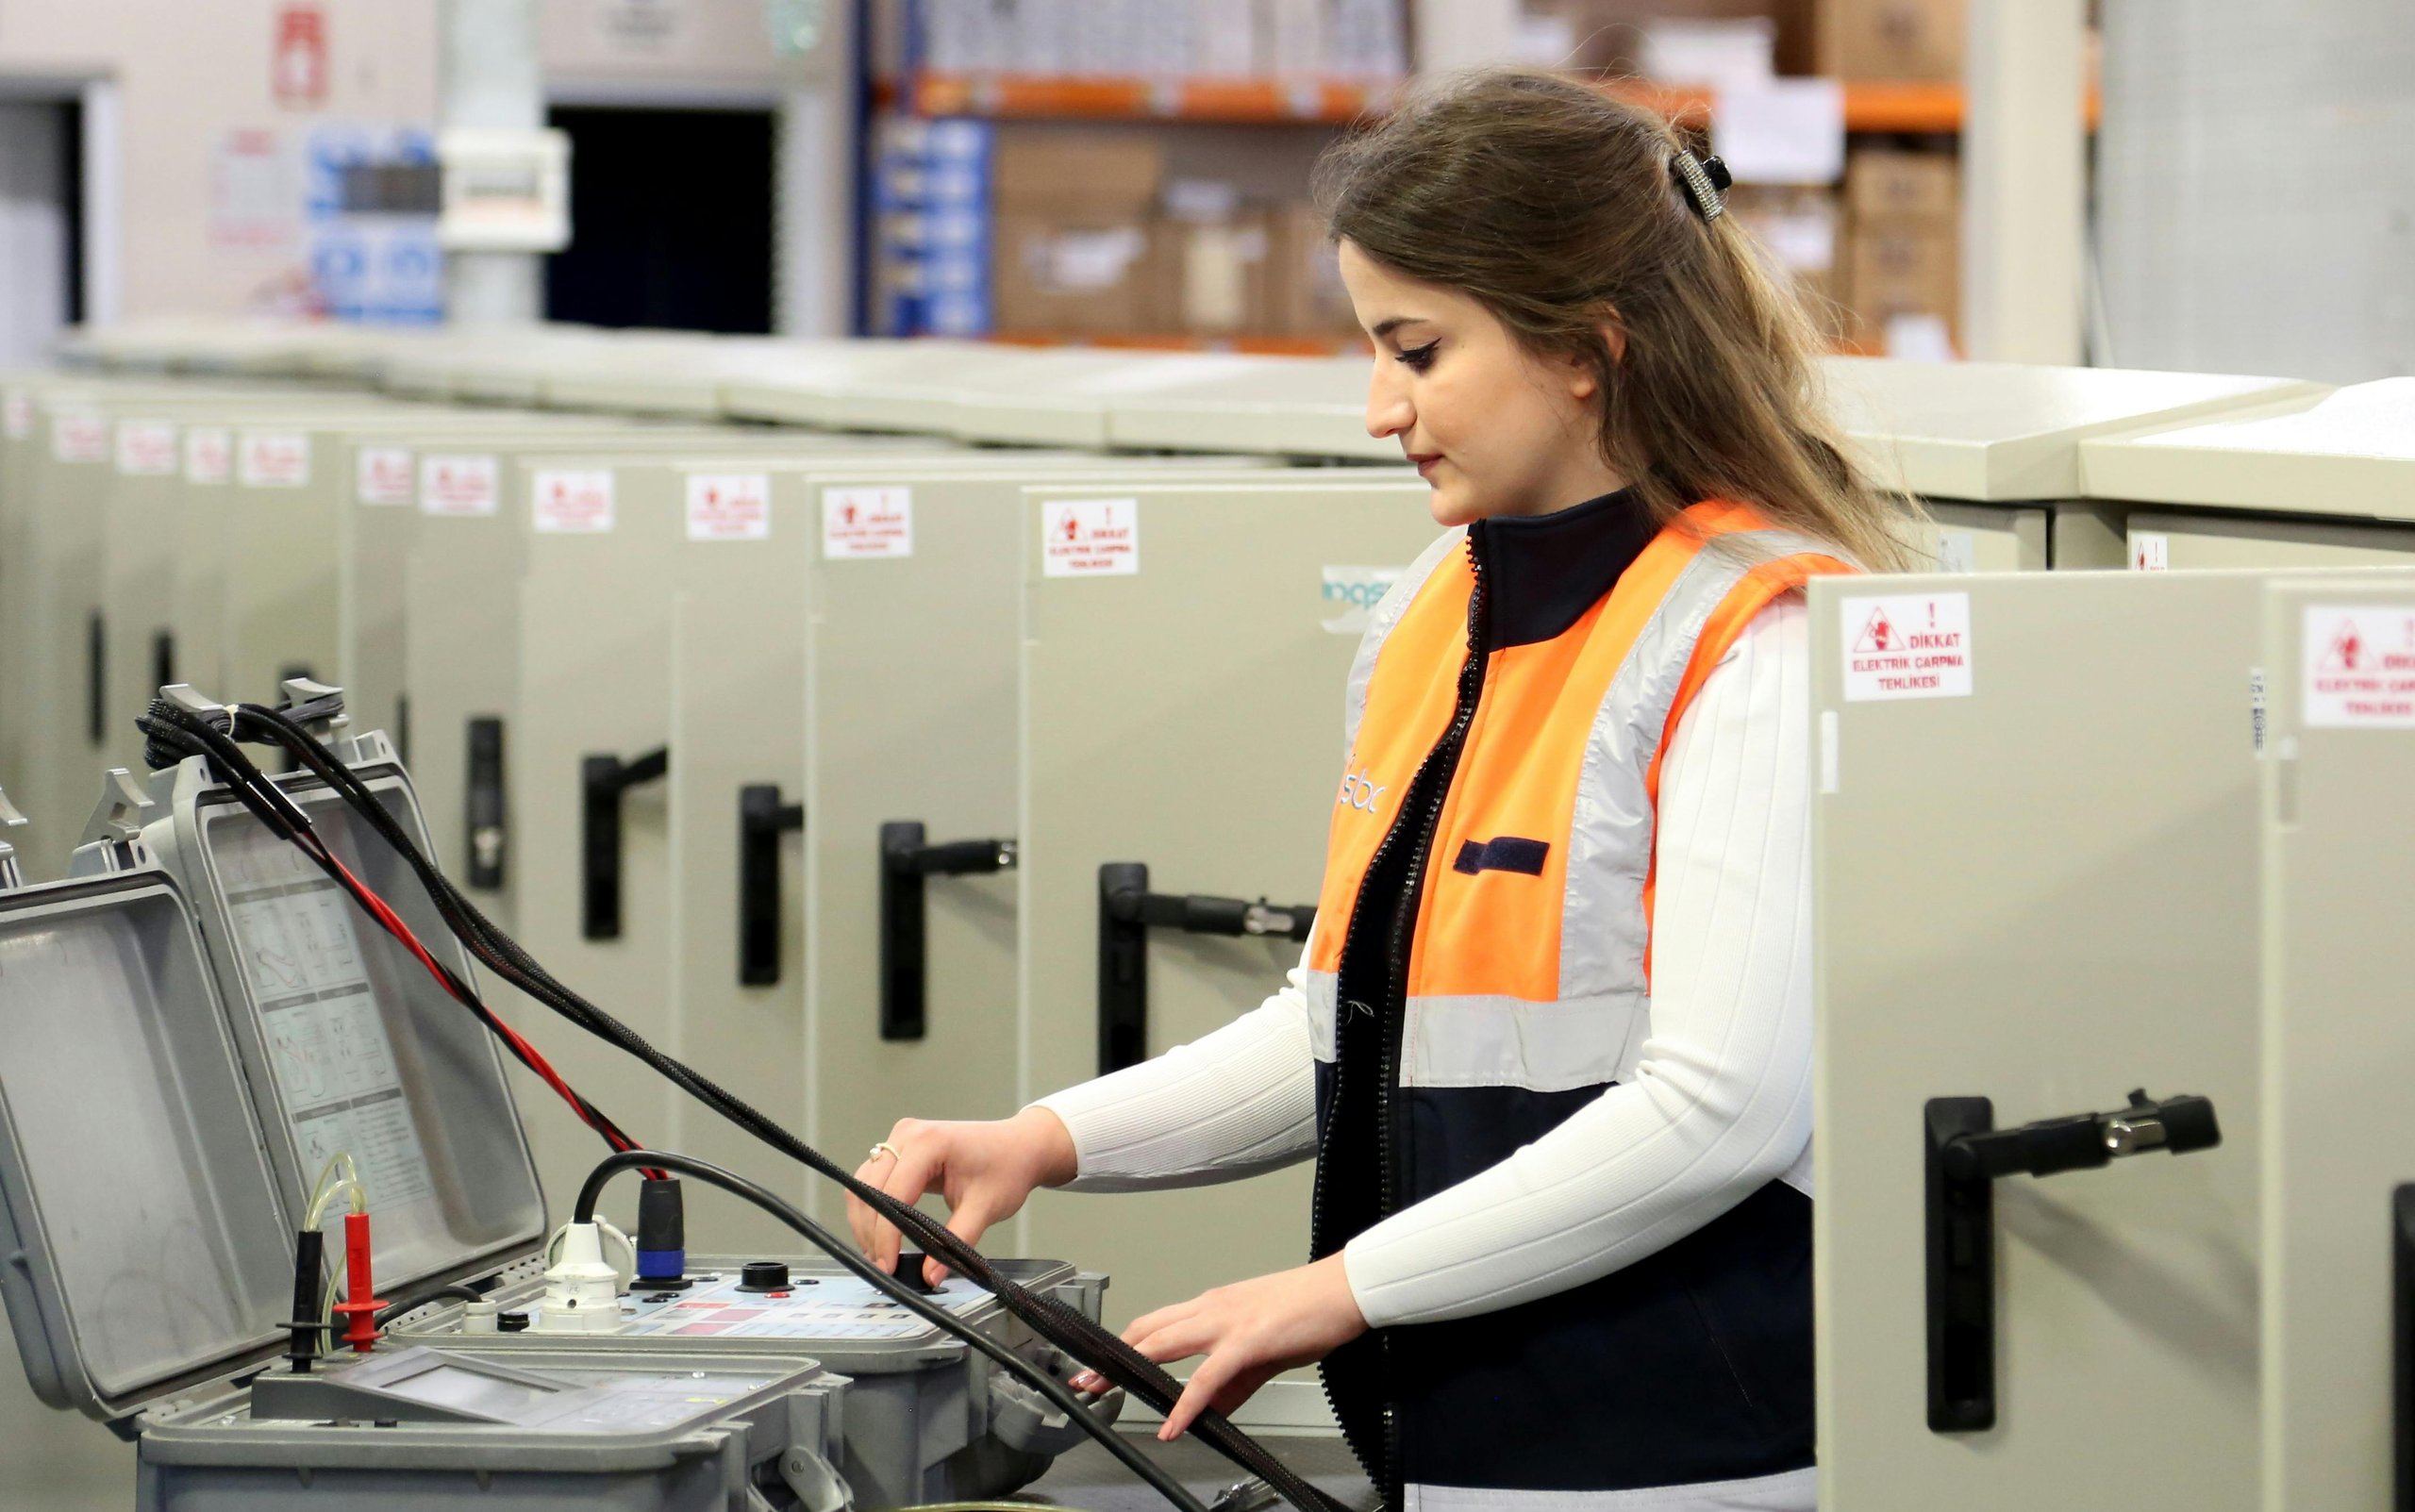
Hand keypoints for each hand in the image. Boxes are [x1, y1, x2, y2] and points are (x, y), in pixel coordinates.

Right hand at [845, 1107, 1079, 1283]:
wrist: (1019, 1146)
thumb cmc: (1007, 1168)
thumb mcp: (985, 1207)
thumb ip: (955, 1242)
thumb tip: (930, 1276)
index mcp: (929, 1142)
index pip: (892, 1194)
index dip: (886, 1235)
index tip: (888, 1266)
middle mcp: (907, 1134)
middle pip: (869, 1189)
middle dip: (871, 1232)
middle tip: (882, 1267)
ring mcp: (900, 1139)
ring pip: (864, 1184)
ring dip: (866, 1221)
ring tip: (880, 1255)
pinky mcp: (899, 1149)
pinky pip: (873, 1180)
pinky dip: (872, 1209)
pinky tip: (883, 1235)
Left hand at [1072, 1255, 1368, 1440]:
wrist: (1343, 1292)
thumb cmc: (1308, 1311)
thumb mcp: (1261, 1351)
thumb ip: (1232, 1385)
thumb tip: (1210, 1413)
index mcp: (1212, 1306)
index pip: (1155, 1323)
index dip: (1123, 1344)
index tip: (1100, 1364)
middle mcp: (1211, 1308)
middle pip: (1145, 1331)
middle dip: (1109, 1358)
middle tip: (1085, 1382)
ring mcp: (1226, 1322)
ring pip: (1162, 1344)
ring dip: (1128, 1371)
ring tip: (1105, 1395)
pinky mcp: (1247, 1341)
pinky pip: (1206, 1378)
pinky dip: (1184, 1404)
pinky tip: (1173, 1425)